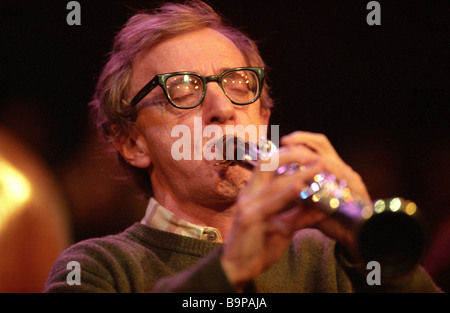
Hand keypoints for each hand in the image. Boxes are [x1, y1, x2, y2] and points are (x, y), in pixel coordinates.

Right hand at [221, 131, 370, 288]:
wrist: (235, 268)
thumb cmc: (256, 245)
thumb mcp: (280, 227)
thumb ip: (296, 215)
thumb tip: (319, 207)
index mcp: (253, 193)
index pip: (267, 165)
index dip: (287, 154)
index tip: (309, 152)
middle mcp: (248, 195)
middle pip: (267, 165)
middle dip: (292, 155)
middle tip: (315, 155)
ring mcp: (247, 207)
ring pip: (274, 185)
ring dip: (299, 175)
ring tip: (318, 168)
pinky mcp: (249, 221)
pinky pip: (272, 207)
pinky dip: (288, 197)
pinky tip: (301, 189)